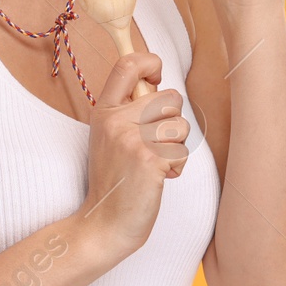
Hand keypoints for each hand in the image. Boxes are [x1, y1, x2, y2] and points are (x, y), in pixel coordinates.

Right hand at [77, 51, 188, 260]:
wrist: (104, 223)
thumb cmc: (114, 182)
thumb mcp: (108, 138)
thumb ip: (127, 111)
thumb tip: (154, 85)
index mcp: (103, 111)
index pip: (127, 65)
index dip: (149, 61)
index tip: (156, 77)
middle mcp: (115, 120)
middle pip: (169, 97)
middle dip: (172, 121)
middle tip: (154, 144)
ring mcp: (131, 138)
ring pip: (180, 125)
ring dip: (175, 147)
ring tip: (155, 163)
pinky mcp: (149, 159)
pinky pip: (182, 150)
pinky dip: (176, 166)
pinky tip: (158, 178)